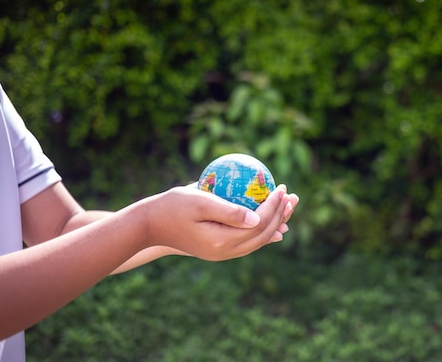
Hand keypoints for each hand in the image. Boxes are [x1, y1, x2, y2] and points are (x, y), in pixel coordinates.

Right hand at [143, 184, 297, 260]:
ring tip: (288, 207)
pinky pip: (247, 241)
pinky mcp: (218, 250)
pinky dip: (262, 230)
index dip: (274, 206)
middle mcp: (225, 252)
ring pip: (258, 241)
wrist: (149, 225)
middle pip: (263, 235)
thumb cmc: (172, 206)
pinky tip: (271, 220)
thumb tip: (257, 219)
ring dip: (275, 223)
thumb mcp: (199, 201)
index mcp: (221, 241)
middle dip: (281, 215)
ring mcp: (222, 254)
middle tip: (292, 195)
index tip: (281, 187)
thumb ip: (228, 211)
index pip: (259, 224)